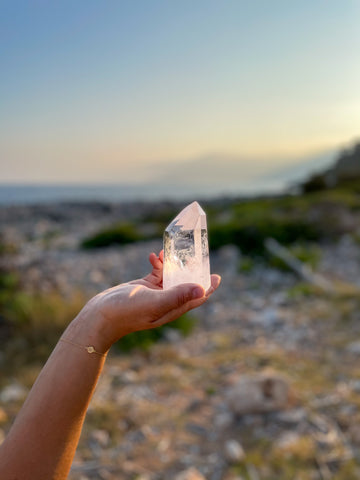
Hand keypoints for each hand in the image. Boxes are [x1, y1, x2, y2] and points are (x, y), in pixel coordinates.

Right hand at [80, 251, 220, 350]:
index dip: (208, 287)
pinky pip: (157, 273)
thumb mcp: (154, 302)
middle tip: (195, 253)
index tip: (217, 275)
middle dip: (191, 269)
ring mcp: (156, 294)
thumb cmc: (126, 312)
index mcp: (173, 308)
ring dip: (173, 263)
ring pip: (171, 276)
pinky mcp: (145, 287)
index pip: (197, 297)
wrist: (100, 316)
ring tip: (170, 250)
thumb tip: (203, 290)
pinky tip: (153, 255)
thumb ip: (178, 296)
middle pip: (186, 284)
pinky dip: (158, 264)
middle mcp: (167, 302)